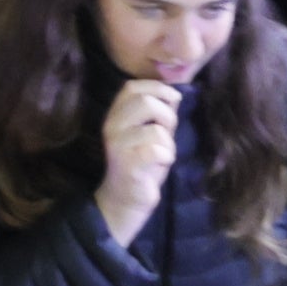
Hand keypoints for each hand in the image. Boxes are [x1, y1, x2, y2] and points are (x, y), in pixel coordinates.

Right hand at [96, 77, 182, 247]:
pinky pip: (157, 151)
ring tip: (164, 153)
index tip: (173, 98)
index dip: (156, 87)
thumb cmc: (142, 164)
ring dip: (169, 142)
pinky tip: (161, 164)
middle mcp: (112, 125)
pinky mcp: (128, 165)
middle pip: (145, 102)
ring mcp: (118, 145)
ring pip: (155, 130)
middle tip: (168, 132)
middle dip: (167, 115)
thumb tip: (174, 94)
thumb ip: (158, 115)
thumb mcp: (149, 133)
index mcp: (115, 114)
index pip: (132, 87)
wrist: (125, 198)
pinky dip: (167, 156)